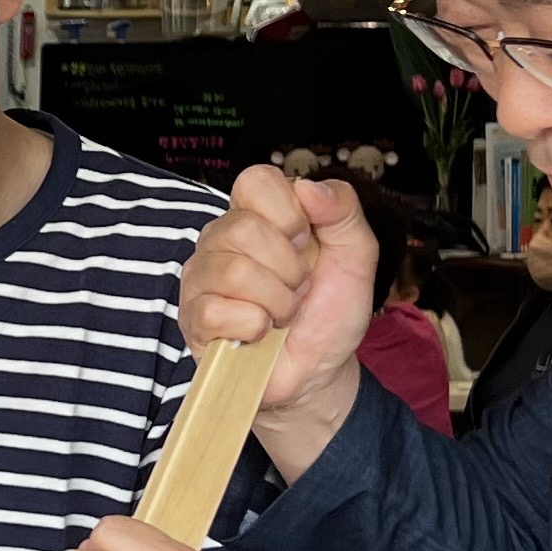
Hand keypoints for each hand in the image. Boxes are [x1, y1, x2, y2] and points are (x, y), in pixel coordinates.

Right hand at [182, 166, 378, 425]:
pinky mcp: (194, 318)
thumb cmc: (330, 311)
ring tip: (282, 313)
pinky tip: (259, 332)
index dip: (288, 213)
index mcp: (258, 214)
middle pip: (244, 228)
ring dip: (277, 302)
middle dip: (289, 269)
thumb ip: (343, 211)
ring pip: (233, 271)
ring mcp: (202, 277)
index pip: (256, 180)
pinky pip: (216, 310)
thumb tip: (308, 188)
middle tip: (297, 288)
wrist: (320, 370)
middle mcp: (222, 238)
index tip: (307, 244)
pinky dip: (253, 327)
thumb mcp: (357, 255)